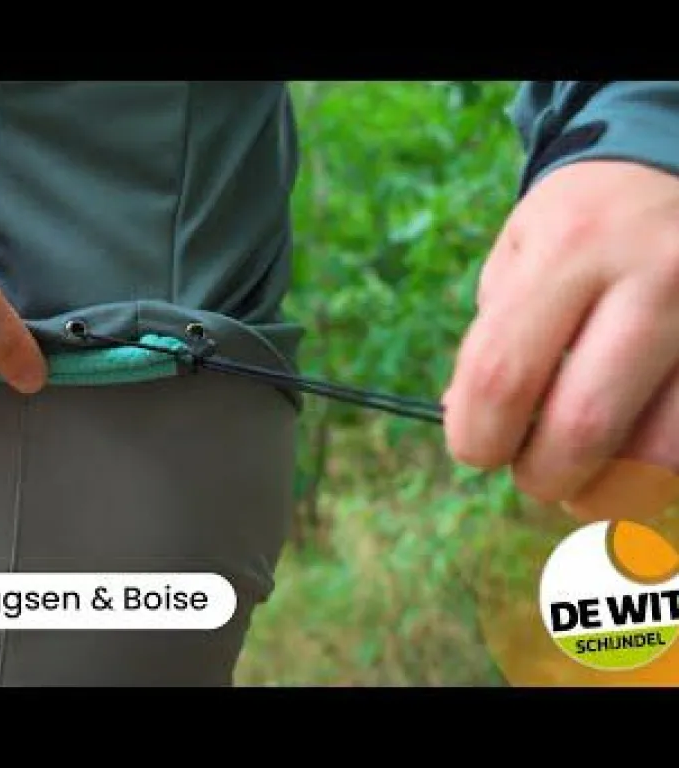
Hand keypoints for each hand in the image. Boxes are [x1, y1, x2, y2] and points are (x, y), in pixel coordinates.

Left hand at [443, 160, 678, 514]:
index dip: (476, 436)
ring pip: (662, 452)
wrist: (675, 163)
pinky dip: (657, 473)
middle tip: (533, 474)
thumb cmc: (581, 222)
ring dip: (609, 491)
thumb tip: (469, 423)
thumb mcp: (518, 253)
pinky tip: (634, 458)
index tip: (476, 449)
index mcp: (572, 246)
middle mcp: (656, 275)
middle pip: (585, 424)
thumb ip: (492, 338)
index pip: (502, 374)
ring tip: (585, 482)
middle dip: (542, 475)